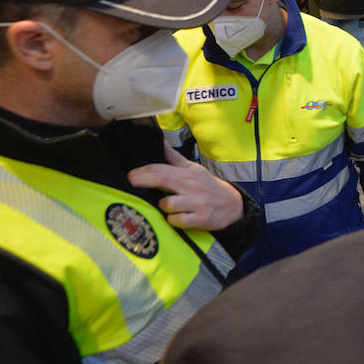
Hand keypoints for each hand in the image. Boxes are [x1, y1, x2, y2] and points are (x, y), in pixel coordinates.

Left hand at [128, 145, 243, 230]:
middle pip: (162, 180)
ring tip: (168, 206)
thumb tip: (160, 142)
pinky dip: (174, 220)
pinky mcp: (201, 219)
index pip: (161, 169)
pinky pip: (178, 221)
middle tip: (132, 183)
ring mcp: (196, 203)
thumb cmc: (207, 186)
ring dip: (163, 206)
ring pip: (167, 205)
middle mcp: (191, 187)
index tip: (131, 175)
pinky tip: (177, 217)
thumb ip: (173, 158)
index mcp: (186, 174)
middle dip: (143, 181)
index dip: (143, 171)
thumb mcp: (193, 169)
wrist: (232, 205)